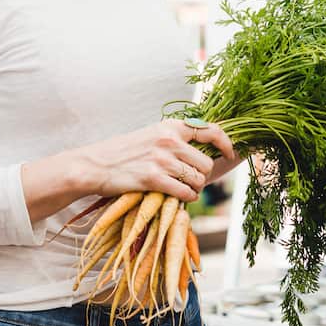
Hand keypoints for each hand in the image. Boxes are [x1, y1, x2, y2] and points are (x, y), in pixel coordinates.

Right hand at [72, 119, 235, 202]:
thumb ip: (176, 140)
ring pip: (198, 180)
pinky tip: (178, 196)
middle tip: (189, 180)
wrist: (95, 165)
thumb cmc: (124, 152)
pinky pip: (185, 193)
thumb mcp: (152, 135)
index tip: (230, 153)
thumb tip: (205, 151)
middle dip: (202, 175)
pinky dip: (186, 198)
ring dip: (193, 188)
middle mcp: (169, 141)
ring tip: (181, 188)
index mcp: (170, 127)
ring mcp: (162, 160)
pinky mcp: (154, 179)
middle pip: (206, 164)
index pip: (210, 130)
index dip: (226, 143)